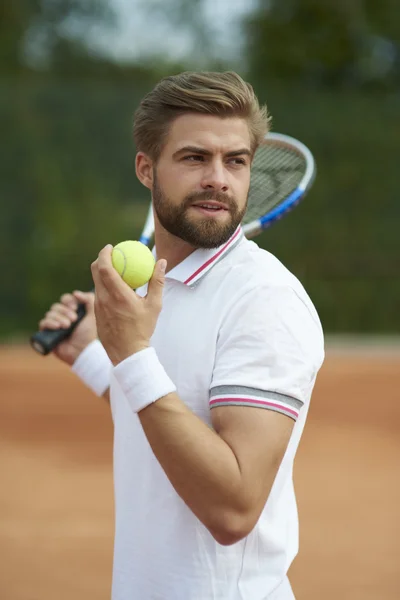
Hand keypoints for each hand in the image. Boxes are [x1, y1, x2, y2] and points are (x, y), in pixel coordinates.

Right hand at [39, 291, 96, 364]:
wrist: (83, 351)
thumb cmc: (89, 335)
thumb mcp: (92, 315)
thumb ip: (89, 300)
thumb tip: (75, 293)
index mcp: (72, 311)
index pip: (65, 299)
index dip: (68, 301)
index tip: (75, 307)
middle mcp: (62, 317)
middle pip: (56, 306)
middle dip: (65, 311)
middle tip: (74, 320)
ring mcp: (54, 325)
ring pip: (50, 313)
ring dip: (59, 318)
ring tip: (67, 326)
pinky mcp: (47, 334)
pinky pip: (43, 323)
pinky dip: (50, 323)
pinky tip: (57, 327)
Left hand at [91, 245, 165, 365]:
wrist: (128, 353)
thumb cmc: (142, 329)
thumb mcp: (154, 305)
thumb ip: (157, 282)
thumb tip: (161, 262)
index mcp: (118, 295)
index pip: (104, 267)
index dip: (104, 253)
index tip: (110, 247)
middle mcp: (104, 299)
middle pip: (95, 271)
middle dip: (100, 259)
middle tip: (110, 254)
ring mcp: (97, 307)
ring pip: (95, 283)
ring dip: (101, 273)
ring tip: (114, 270)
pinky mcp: (96, 314)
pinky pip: (97, 294)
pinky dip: (103, 287)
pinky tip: (113, 289)